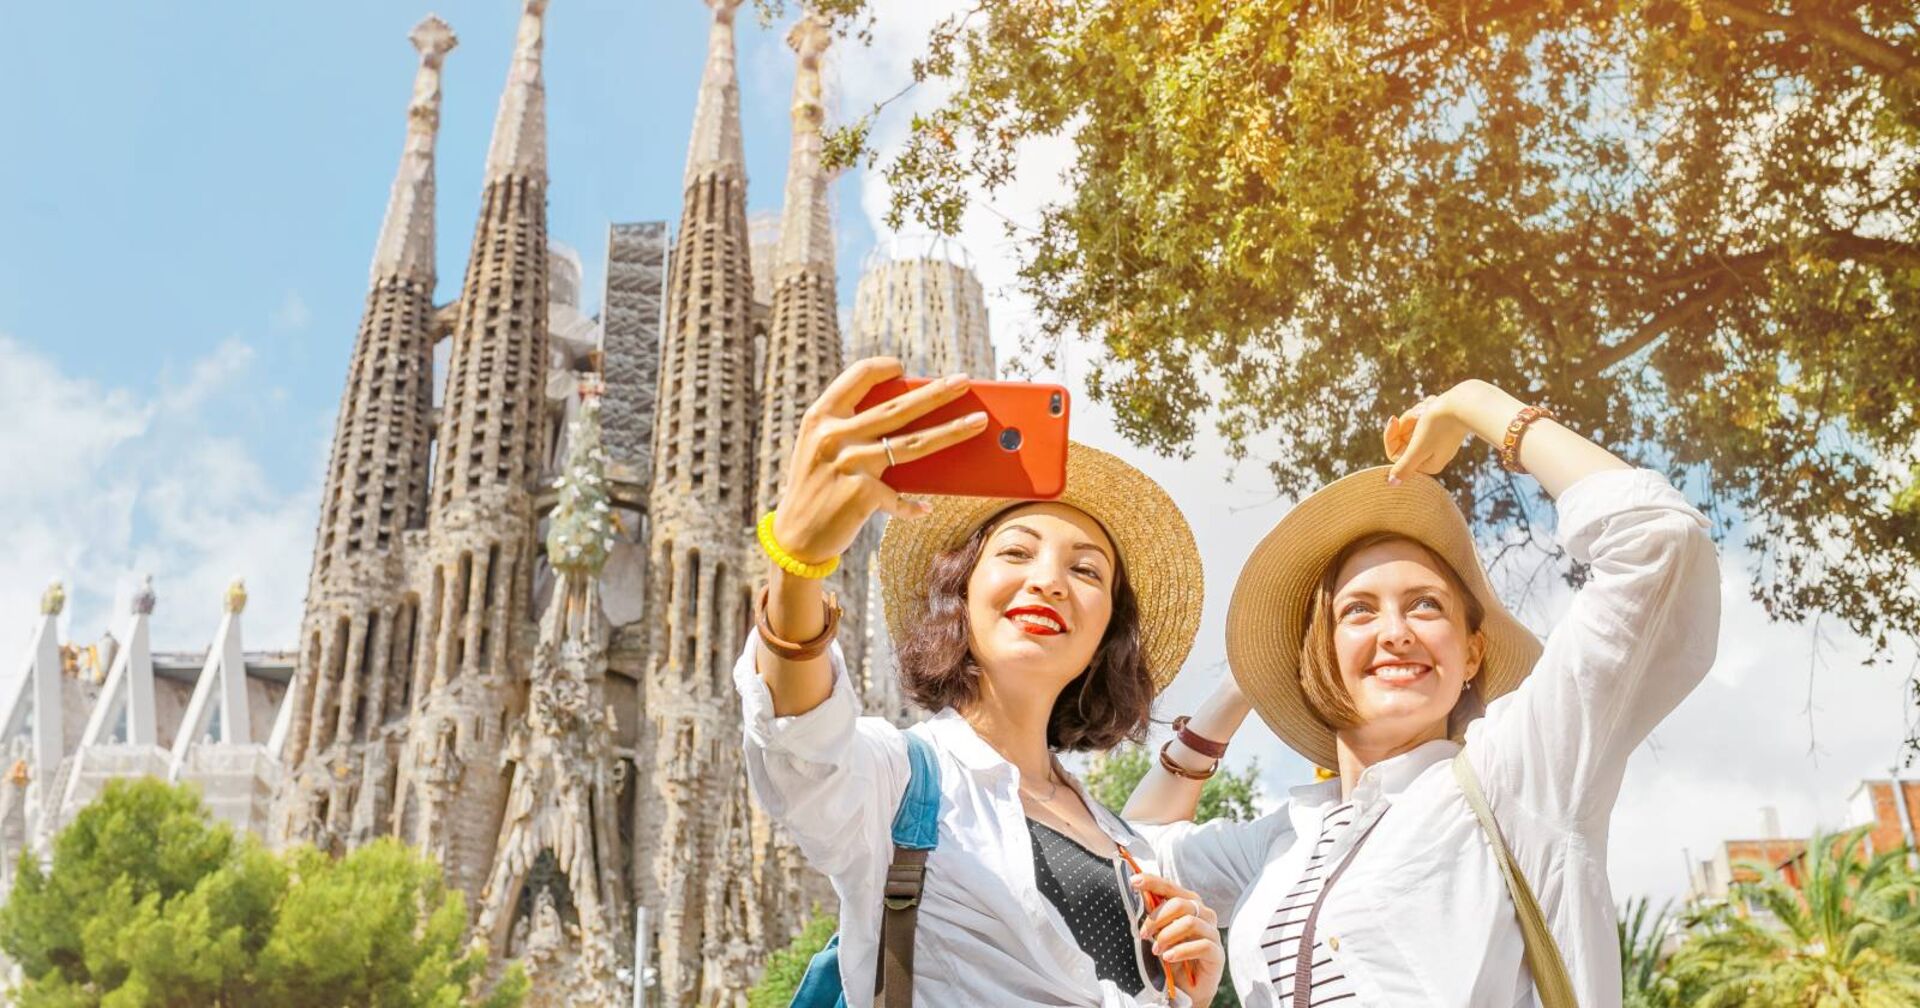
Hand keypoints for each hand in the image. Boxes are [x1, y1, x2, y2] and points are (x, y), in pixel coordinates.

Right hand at [771, 357, 988, 562]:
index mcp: (821, 417)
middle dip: (937, 392)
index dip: (883, 368)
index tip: (904, 367)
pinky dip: (914, 506)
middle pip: (898, 408)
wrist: (794, 538)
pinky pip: (901, 497)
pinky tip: (926, 508)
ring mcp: (849, 464)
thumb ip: (851, 430)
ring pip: (913, 444)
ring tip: (978, 422)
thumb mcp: (821, 450)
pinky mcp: (861, 495)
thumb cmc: (815, 489)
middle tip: (965, 380)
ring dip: (951, 431)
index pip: (857, 376)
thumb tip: (909, 420)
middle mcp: (834, 435)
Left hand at [1133, 873, 1224, 1005]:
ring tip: (1156, 949)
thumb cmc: (1172, 956)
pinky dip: (1181, 950)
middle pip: (1180, 904)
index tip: (1134, 881)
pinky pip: (1202, 945)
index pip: (1171, 888)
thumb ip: (1153, 915)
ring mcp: (1213, 933)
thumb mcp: (1158, 933)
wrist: (1186, 989)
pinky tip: (1168, 957)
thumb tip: (1137, 893)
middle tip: (1143, 933)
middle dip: (1157, 918)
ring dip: (1167, 935)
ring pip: (1190, 922)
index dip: (1153, 882)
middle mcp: (1204, 914)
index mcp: (1189, 904)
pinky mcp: (1218, 953)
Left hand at [1383, 388, 1473, 483]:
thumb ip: (1404, 466)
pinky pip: (1423, 416)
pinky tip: (1435, 405)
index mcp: (1428, 465)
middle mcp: (1433, 455)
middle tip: (1419, 413)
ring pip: (1412, 425)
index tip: (1393, 420)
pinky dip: (1425, 409)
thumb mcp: (1418, 448)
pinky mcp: (1442, 426)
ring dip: (1416, 413)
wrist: (1465, 403)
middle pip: (1403, 438)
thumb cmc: (1441, 426)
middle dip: (1408, 421)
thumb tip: (1391, 484)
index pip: (1395, 453)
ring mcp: (1437, 440)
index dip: (1390, 436)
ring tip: (1429, 408)